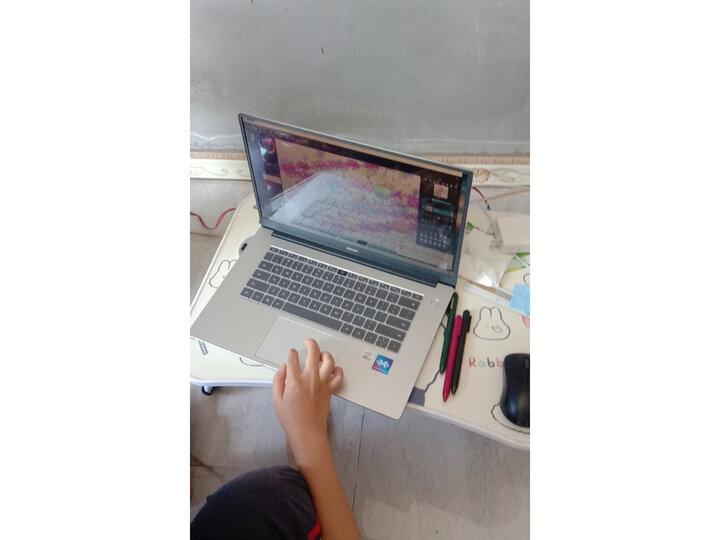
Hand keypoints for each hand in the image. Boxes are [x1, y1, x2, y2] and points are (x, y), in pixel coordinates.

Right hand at [272, 339, 343, 466]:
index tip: (291, 354)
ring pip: (329, 361)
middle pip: (313, 353)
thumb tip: (283, 368)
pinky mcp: (329, 390)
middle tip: (308, 342)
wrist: (307, 432)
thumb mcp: (276, 400)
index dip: (291, 353)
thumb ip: (278, 381)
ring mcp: (322, 383)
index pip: (293, 358)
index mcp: (294, 381)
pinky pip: (338, 376)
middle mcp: (310, 379)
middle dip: (310, 343)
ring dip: (325, 354)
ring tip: (321, 354)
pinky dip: (337, 370)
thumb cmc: (291, 419)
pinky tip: (333, 369)